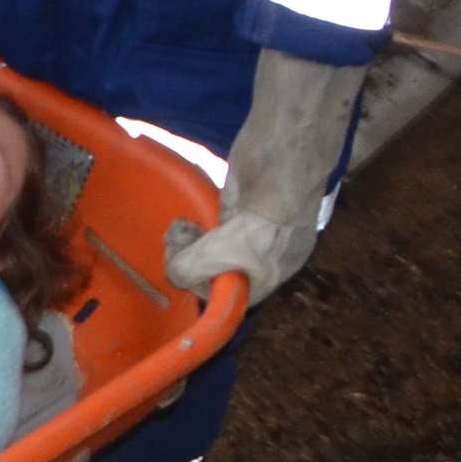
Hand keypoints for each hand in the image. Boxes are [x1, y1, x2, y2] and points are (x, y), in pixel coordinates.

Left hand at [164, 209, 318, 304]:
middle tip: (176, 245)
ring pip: (213, 246)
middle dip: (191, 261)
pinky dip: (196, 224)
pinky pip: (213, 224)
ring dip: (189, 242)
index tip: (183, 272)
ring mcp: (253, 229)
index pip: (230, 297)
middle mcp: (264, 256)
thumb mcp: (219, 255)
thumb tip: (175, 273)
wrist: (285, 163)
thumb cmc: (258, 220)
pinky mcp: (242, 206)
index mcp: (269, 277)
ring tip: (181, 229)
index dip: (202, 288)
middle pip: (218, 271)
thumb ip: (189, 271)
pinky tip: (184, 220)